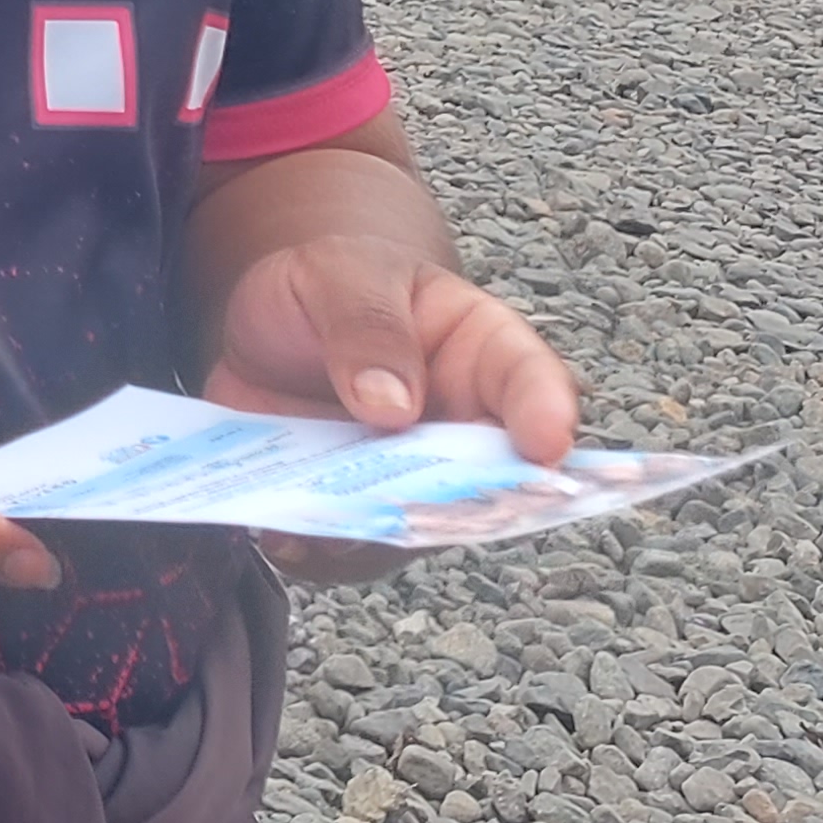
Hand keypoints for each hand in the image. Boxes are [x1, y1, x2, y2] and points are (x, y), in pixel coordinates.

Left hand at [205, 231, 580, 582]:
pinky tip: (281, 535)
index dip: (546, 415)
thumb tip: (392, 405)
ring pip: (420, 527)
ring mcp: (414, 477)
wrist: (275, 324)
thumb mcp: (340, 274)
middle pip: (490, 481)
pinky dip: (318, 548)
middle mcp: (464, 429)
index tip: (543, 444)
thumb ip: (366, 324)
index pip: (533, 382)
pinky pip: (351, 544)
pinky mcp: (359, 506)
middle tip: (416, 504)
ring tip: (327, 527)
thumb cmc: (334, 284)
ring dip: (379, 535)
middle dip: (461, 503)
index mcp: (483, 351)